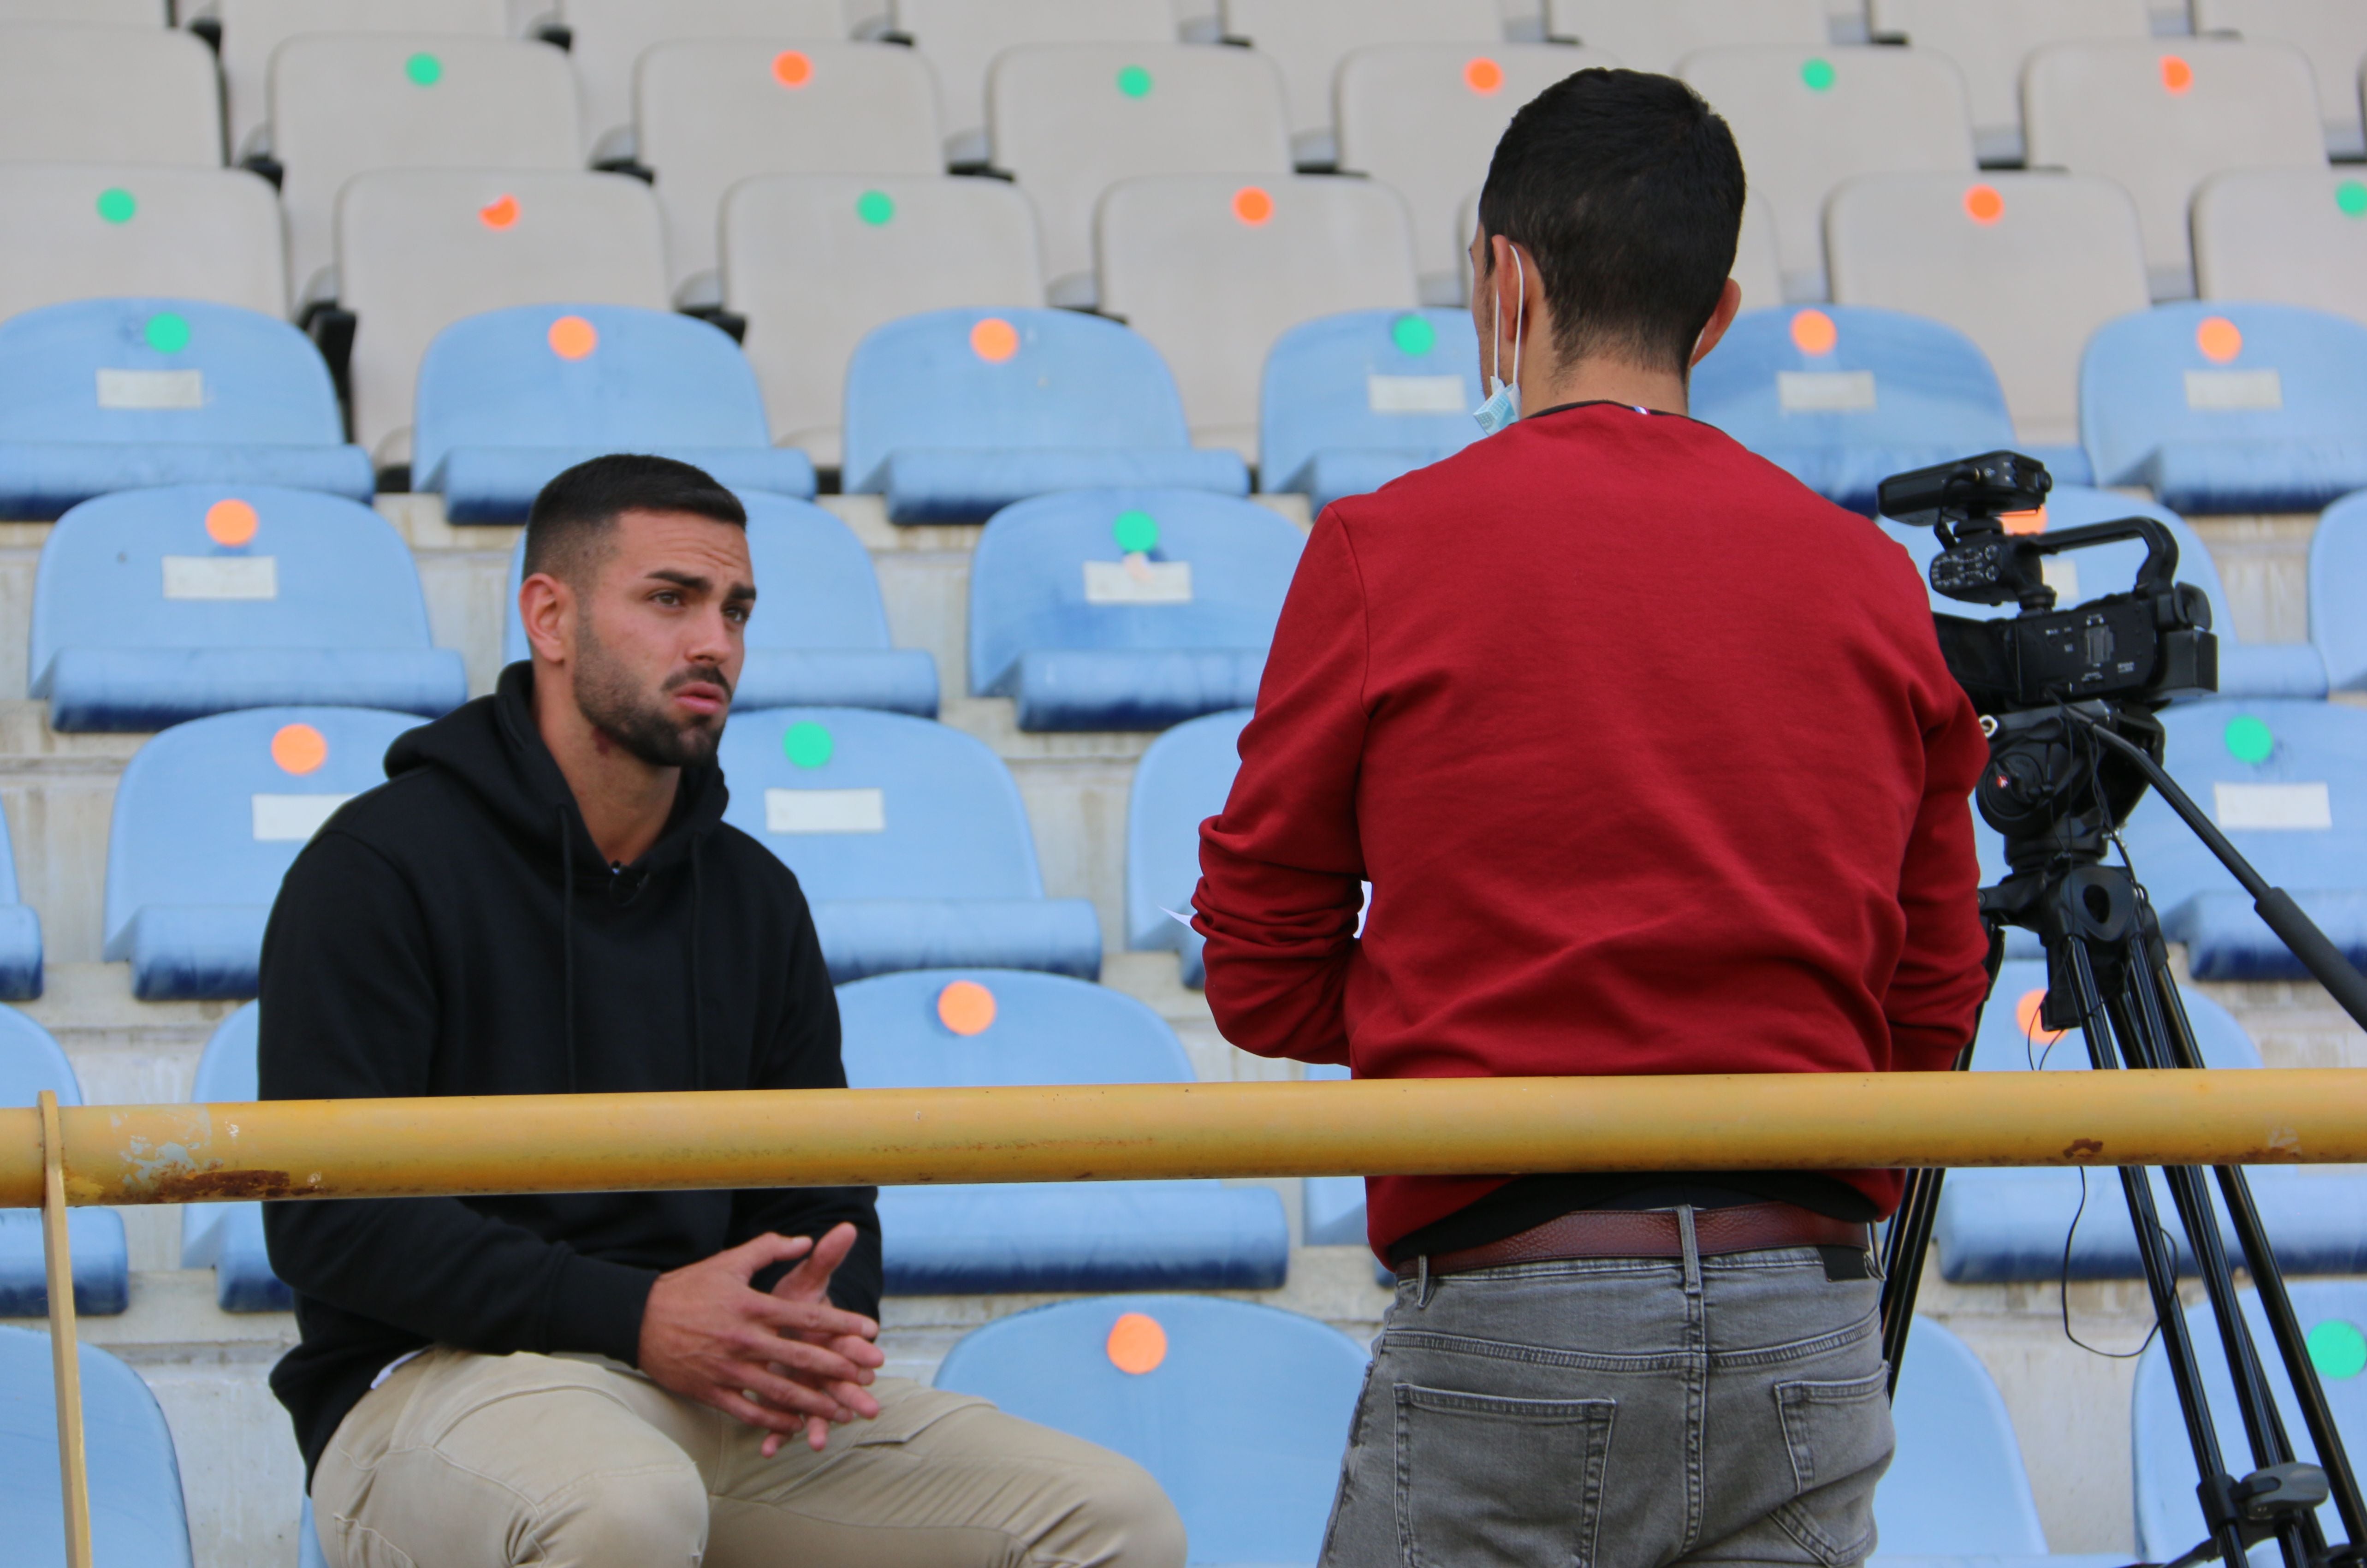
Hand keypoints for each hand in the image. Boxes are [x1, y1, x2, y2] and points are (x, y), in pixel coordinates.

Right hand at [637, 1233, 883, 1448]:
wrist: (638, 1317)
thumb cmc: (689, 1286)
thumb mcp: (730, 1261)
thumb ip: (770, 1248)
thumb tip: (807, 1239)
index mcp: (753, 1307)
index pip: (808, 1318)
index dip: (843, 1325)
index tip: (872, 1331)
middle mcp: (744, 1340)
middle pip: (800, 1358)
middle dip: (839, 1369)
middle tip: (868, 1378)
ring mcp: (727, 1369)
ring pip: (780, 1391)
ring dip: (814, 1403)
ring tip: (841, 1412)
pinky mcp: (711, 1391)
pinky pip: (748, 1411)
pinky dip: (774, 1420)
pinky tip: (796, 1425)